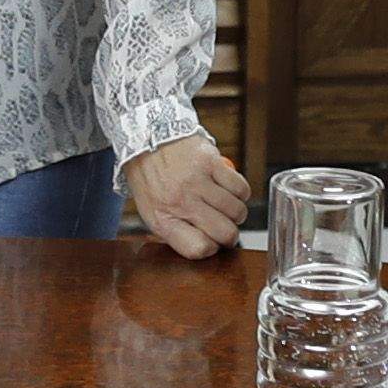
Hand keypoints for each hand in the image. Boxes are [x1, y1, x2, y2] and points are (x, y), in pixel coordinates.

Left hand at [123, 133, 251, 259]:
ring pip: (237, 211)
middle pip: (225, 233)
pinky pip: (241, 187)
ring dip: (236, 213)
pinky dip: (240, 192)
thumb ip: (176, 230)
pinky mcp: (211, 162)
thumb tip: (207, 247)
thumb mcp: (152, 210)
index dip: (211, 248)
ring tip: (226, 206)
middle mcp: (180, 201)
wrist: (146, 138)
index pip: (198, 249)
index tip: (211, 241)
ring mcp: (197, 181)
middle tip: (225, 227)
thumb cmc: (151, 178)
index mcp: (162, 218)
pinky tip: (230, 189)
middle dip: (230, 235)